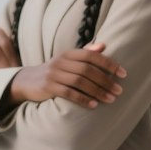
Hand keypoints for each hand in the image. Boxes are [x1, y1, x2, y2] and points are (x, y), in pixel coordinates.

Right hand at [3, 42, 126, 109]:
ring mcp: (53, 74)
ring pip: (79, 82)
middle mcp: (61, 61)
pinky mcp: (47, 87)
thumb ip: (85, 53)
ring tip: (110, 99)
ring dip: (97, 91)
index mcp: (69, 53)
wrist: (27, 81)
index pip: (92, 56)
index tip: (123, 74)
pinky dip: (82, 99)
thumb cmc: (55, 70)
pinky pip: (68, 93)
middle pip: (87, 70)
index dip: (109, 64)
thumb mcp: (68, 60)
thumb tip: (104, 45)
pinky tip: (93, 105)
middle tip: (119, 91)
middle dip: (105, 81)